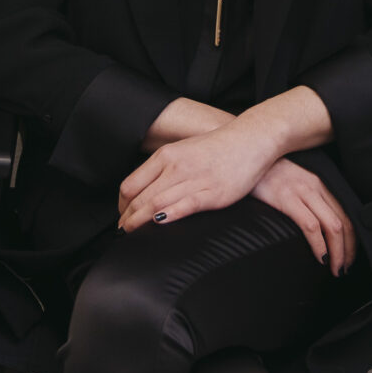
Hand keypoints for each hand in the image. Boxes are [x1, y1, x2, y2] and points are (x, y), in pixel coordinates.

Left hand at [117, 119, 281, 232]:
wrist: (250, 140)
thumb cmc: (216, 147)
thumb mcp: (182, 150)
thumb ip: (163, 167)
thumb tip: (143, 190)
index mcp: (166, 155)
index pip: (131, 184)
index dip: (121, 204)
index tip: (121, 214)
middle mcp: (176, 167)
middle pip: (140, 197)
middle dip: (127, 217)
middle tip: (122, 229)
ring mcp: (195, 180)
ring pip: (157, 204)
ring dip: (140, 221)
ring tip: (133, 232)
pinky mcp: (213, 193)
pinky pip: (184, 206)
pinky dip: (168, 216)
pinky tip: (158, 223)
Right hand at [251, 159, 354, 272]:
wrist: (243, 155)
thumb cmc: (263, 174)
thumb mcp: (290, 182)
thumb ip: (303, 198)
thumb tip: (313, 227)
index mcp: (318, 183)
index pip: (345, 214)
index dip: (351, 239)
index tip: (348, 256)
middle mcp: (315, 186)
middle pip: (343, 222)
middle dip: (348, 249)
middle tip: (344, 268)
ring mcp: (302, 191)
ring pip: (332, 226)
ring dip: (338, 252)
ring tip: (336, 269)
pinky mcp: (286, 198)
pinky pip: (311, 226)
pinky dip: (319, 245)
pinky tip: (320, 258)